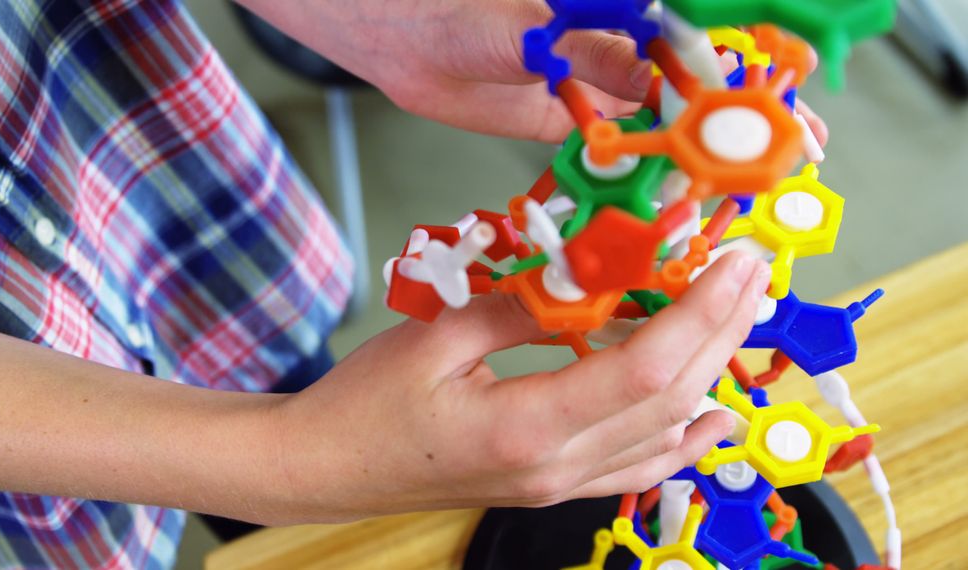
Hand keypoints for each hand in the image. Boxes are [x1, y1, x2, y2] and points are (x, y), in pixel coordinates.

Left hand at [240, 0, 827, 143]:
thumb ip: (592, 52)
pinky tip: (668, 205)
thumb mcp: (529, 30)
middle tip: (785, 165)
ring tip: (739, 196)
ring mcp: (594, 90)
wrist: (396, 33)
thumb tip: (658, 75)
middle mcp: (619, 51)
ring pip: (663, 129)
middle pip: (697, 94)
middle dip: (741, 129)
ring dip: (701, 162)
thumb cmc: (457, 9)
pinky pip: (615, 155)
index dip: (751, 82)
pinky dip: (642, 180)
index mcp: (624, 17)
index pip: (704, 50)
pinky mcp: (567, 123)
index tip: (789, 109)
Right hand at [264, 253, 770, 523]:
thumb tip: (583, 271)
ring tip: (739, 317)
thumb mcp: (434, 336)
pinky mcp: (550, 485)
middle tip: (752, 271)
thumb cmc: (365, 404)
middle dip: (721, 331)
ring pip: (663, 435)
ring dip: (711, 372)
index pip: (642, 373)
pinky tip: (712, 419)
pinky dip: (683, 439)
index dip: (698, 316)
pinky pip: (636, 468)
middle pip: (669, 401)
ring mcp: (557, 485)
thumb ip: (517, 304)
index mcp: (523, 429)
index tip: (732, 266)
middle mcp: (554, 467)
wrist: (328, 467)